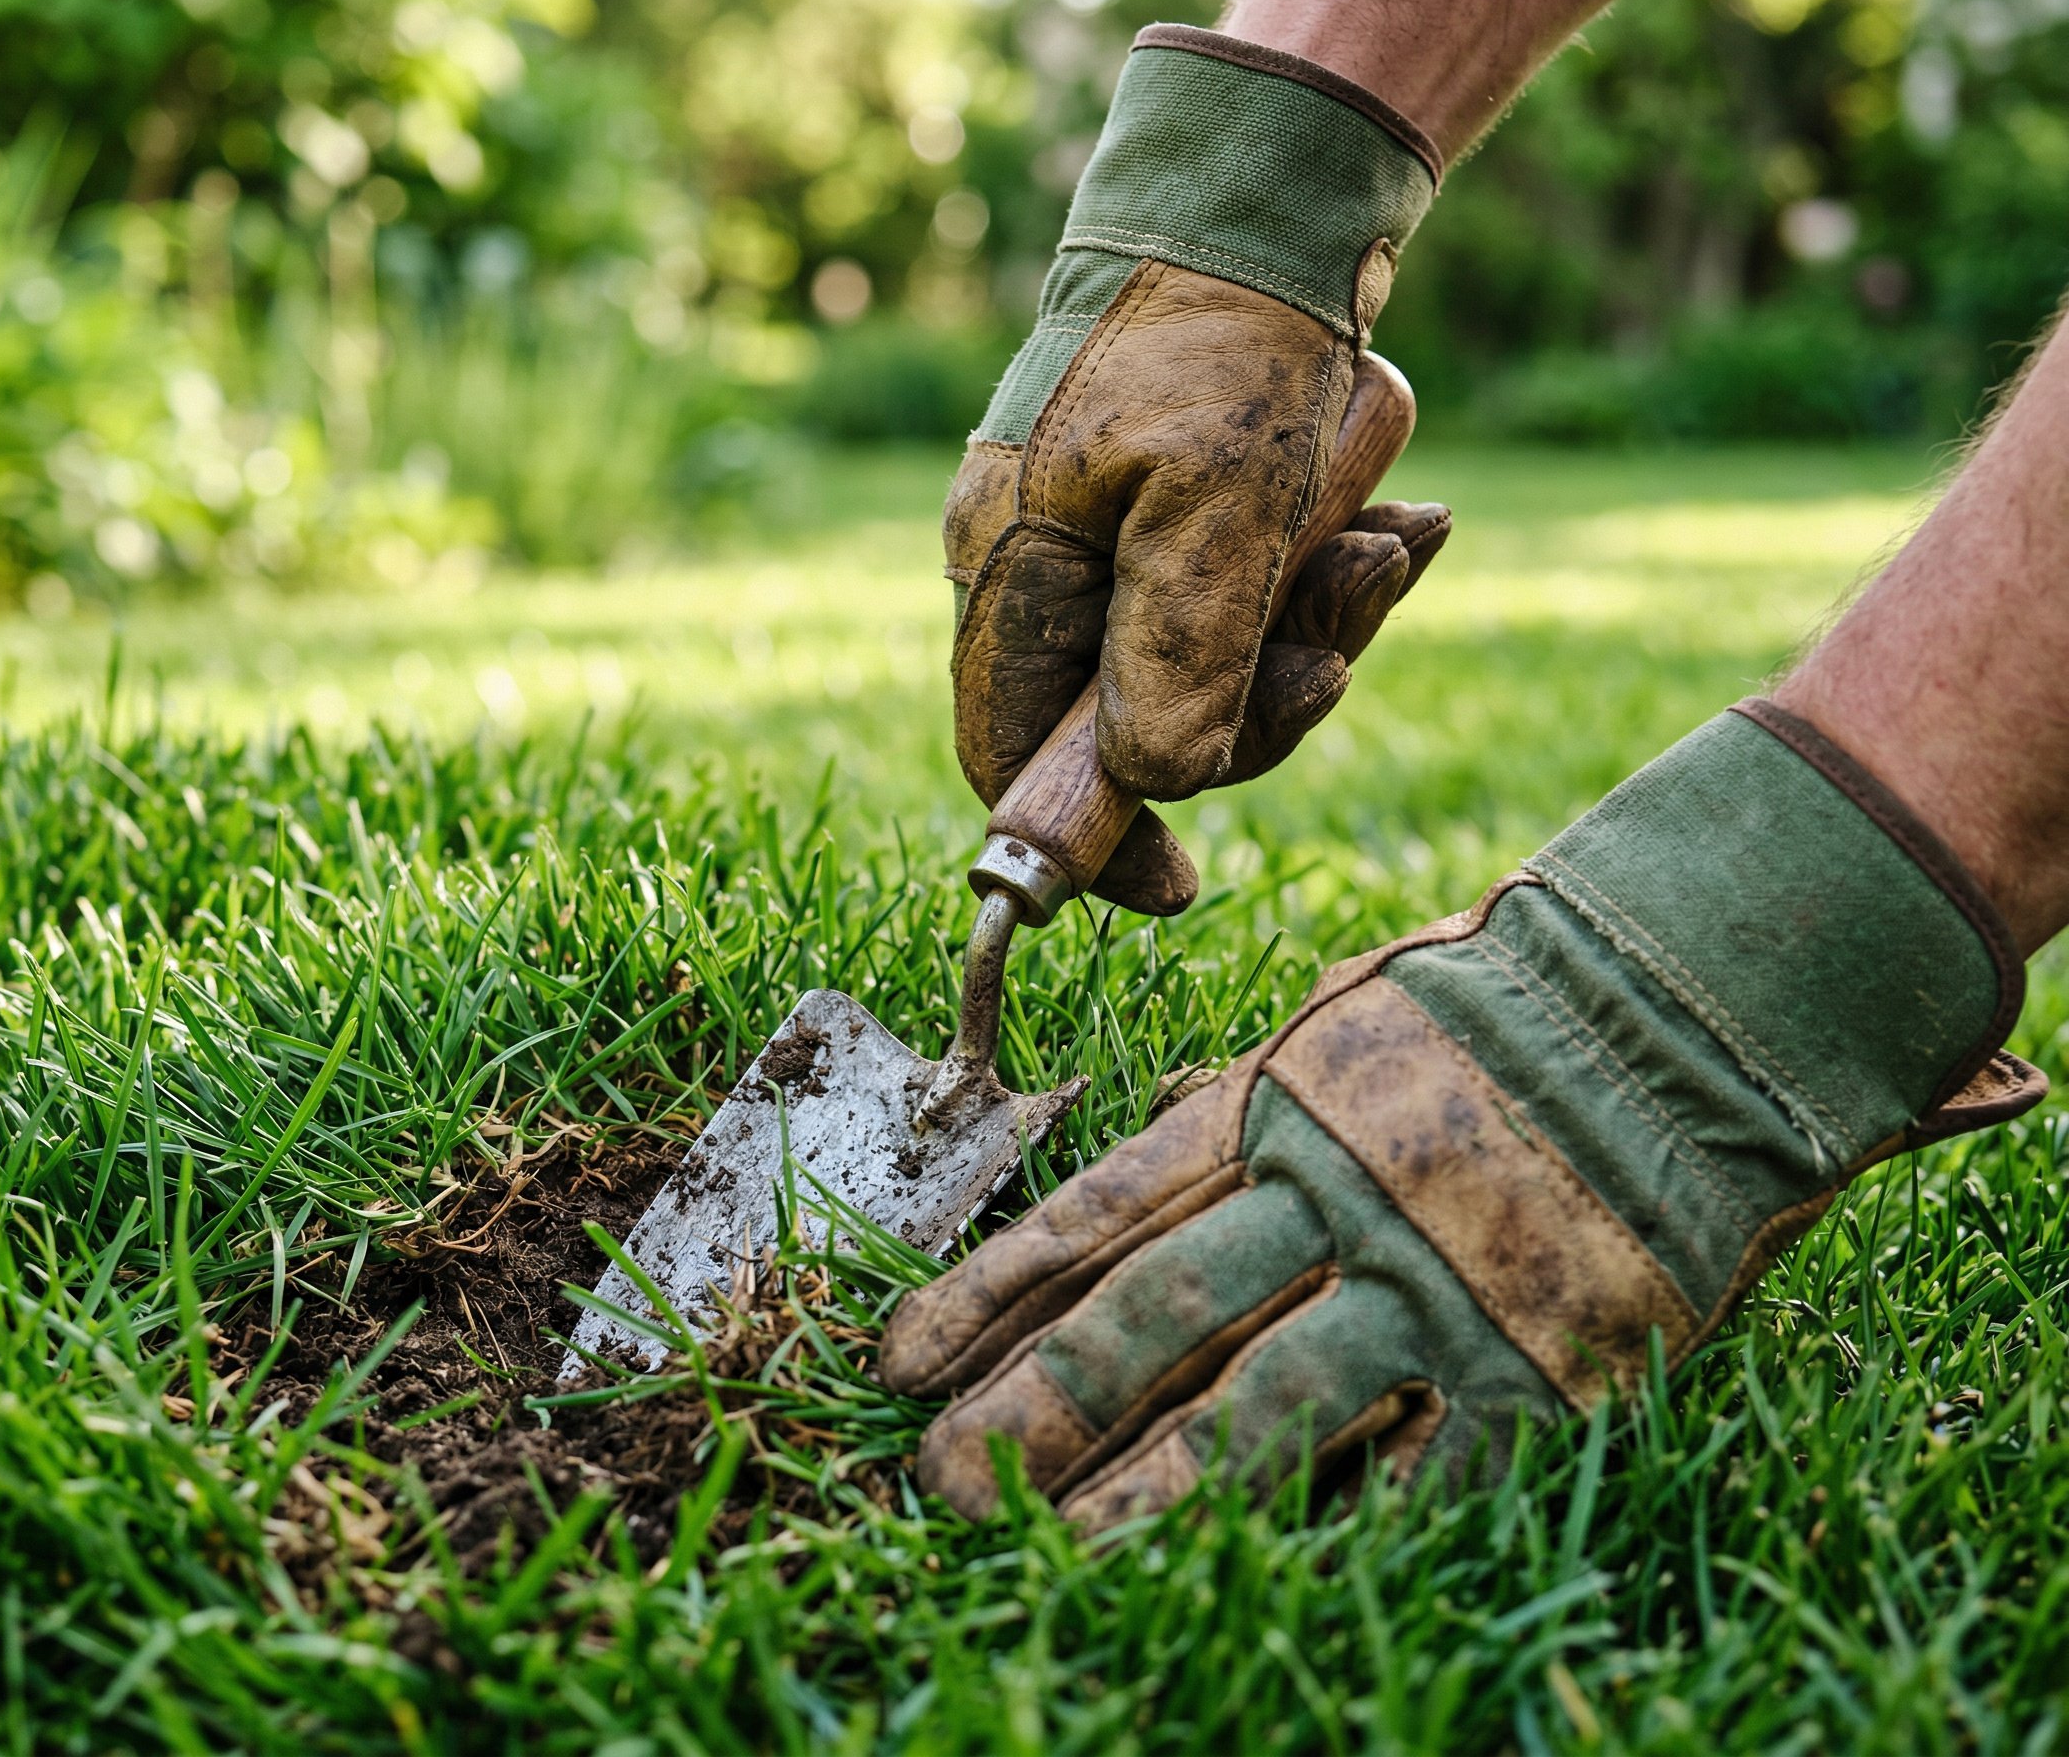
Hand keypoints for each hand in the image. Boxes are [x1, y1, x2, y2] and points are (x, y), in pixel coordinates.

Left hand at [884, 701, 2043, 1526]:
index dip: (991, 1294)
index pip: (1100, 1214)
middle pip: (1155, 1318)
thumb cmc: (1491, 1014)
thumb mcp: (1336, 1026)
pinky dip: (1332, 1534)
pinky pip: (1421, 1476)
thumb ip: (1233, 1105)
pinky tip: (1240, 1585)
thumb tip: (1126, 1149)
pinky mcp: (1540, 1368)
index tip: (901, 1363)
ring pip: (1264, 1409)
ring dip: (1142, 1492)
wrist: (1688, 1005)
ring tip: (1043, 1547)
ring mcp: (1439, 1285)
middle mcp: (1336, 1195)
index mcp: (1273, 1107)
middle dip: (1033, 1408)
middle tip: (935, 1481)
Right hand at [945, 26, 1446, 915]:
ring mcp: (1110, 532)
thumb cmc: (1230, 344)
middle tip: (1348, 631)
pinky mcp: (1178, 503)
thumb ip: (1177, 662)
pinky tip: (1402, 523)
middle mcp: (1045, 561)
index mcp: (1013, 568)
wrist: (1271, 195)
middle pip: (1139, 716)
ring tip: (1398, 541)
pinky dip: (1330, 572)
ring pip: (1213, 654)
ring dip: (1320, 621)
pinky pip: (1252, 587)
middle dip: (1262, 694)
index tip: (1182, 885)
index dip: (1087, 836)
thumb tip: (1155, 790)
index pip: (1011, 757)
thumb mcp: (1216, 514)